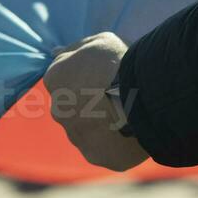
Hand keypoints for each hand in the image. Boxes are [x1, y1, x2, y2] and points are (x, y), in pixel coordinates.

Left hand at [45, 33, 149, 172]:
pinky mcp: (97, 155)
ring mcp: (76, 136)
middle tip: (116, 96)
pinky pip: (104, 149)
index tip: (105, 76)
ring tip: (127, 115)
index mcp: (56, 79)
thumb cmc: (121, 62)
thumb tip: (54, 52)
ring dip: (101, 124)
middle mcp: (58, 111)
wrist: (142, 96)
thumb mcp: (100, 41)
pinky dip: (115, 143)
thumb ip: (75, 49)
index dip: (85, 76)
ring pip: (86, 131)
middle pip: (72, 108)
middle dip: (89, 104)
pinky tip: (132, 132)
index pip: (63, 78)